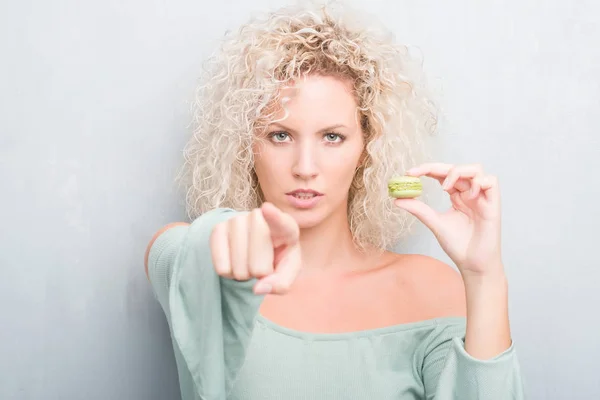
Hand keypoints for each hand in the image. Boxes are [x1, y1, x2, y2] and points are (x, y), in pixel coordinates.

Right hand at [209, 202, 301, 294]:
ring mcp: (237, 220)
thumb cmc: (277, 259)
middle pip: (258, 254)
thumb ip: (280, 284)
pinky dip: (228, 273)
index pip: (282, 222)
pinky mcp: (218, 229)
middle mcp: (259, 217)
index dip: (274, 217)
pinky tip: (234, 264)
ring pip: (238, 262)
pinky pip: (221, 264)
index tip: (266, 209)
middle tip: (262, 267)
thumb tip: (257, 289)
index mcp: (286, 227)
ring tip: (248, 264)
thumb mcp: (286, 272)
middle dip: (260, 270)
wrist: (255, 249)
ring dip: (244, 274)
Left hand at [394, 163, 503, 278]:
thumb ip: (419, 209)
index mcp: (456, 195)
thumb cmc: (458, 245)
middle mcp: (469, 193)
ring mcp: (482, 197)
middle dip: (436, 167)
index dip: (427, 169)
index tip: (409, 173)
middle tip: (417, 172)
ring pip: (475, 169)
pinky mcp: (493, 204)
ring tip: (445, 187)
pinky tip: (468, 195)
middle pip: (456, 168)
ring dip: (458, 172)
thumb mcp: (434, 223)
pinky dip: (478, 182)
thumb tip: (397, 199)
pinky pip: (491, 181)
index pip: (442, 174)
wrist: (473, 264)